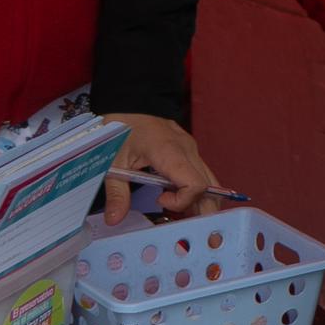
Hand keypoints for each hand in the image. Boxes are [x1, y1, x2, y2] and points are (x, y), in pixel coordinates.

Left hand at [96, 113, 220, 220]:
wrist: (131, 100)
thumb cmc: (123, 126)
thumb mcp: (113, 160)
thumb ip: (117, 191)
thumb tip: (115, 219)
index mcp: (171, 152)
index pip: (195, 184)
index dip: (182, 201)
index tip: (160, 201)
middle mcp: (188, 151)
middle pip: (210, 187)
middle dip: (200, 209)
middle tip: (182, 223)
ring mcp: (192, 150)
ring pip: (211, 182)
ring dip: (200, 202)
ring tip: (181, 215)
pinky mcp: (190, 152)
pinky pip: (202, 175)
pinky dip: (197, 192)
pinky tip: (180, 200)